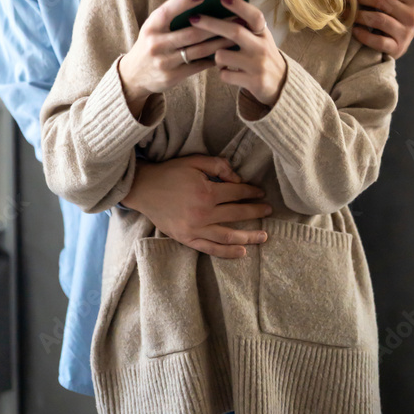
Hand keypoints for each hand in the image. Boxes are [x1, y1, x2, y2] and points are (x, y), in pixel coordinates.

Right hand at [118, 0, 237, 116]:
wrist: (134, 75)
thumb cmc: (150, 44)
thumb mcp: (153, 28)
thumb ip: (170, 17)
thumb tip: (201, 1)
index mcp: (151, 27)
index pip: (168, 11)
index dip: (184, 2)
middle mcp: (156, 44)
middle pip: (191, 33)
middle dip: (216, 25)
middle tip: (235, 18)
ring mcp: (164, 62)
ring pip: (199, 50)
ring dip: (220, 42)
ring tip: (237, 35)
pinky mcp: (172, 76)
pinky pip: (198, 65)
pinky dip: (213, 58)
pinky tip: (227, 52)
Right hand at [121, 154, 271, 257]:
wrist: (144, 188)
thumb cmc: (170, 172)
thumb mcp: (195, 161)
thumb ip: (219, 166)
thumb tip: (238, 180)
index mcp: (206, 192)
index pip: (237, 193)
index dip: (251, 192)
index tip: (261, 193)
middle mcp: (203, 213)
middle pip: (236, 214)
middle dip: (255, 211)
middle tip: (268, 211)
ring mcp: (195, 229)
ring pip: (228, 236)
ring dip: (249, 236)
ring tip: (263, 236)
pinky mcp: (186, 238)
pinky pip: (210, 248)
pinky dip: (227, 252)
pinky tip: (242, 252)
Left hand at [189, 0, 286, 106]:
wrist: (281, 84)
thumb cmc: (262, 56)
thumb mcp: (260, 39)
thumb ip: (245, 26)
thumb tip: (220, 6)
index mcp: (263, 34)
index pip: (254, 16)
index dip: (239, 5)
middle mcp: (262, 47)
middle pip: (234, 31)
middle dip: (211, 23)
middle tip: (194, 18)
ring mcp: (258, 65)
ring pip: (222, 55)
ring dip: (216, 56)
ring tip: (222, 58)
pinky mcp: (253, 82)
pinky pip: (224, 74)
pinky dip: (222, 72)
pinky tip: (228, 71)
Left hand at [352, 0, 413, 58]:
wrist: (398, 41)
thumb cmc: (396, 11)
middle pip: (381, 0)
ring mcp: (406, 34)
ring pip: (378, 19)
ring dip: (358, 15)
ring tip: (346, 12)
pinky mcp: (397, 49)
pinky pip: (378, 41)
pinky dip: (363, 35)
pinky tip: (354, 30)